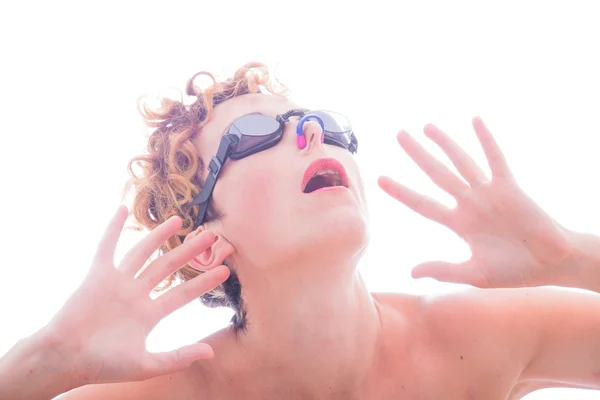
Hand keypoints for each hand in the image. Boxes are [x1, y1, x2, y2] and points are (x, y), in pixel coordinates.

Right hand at [44, 206, 229, 384]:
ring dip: (160, 235)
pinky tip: (123, 209)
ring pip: (143, 252)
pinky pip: (106, 247)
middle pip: (168, 266)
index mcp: (149, 314)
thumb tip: (211, 351)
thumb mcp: (147, 365)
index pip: (183, 293)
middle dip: (190, 251)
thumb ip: (178, 357)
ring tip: (179, 220)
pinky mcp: (97, 275)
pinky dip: (113, 228)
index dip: (204, 282)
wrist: (66, 358)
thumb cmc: (103, 366)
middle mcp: (136, 294)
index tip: (225, 270)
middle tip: (211, 236)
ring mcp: (117, 283)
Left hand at [378, 117, 573, 287]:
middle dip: (418, 155)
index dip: (401, 192)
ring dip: (445, 143)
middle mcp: (469, 204)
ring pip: (462, 162)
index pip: (422, 204)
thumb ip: (443, 270)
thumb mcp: (474, 273)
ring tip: (426, 126)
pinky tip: (474, 120)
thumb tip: (411, 272)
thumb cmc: (514, 271)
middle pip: (436, 174)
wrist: (551, 264)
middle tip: (398, 134)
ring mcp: (488, 193)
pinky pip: (496, 160)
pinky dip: (486, 140)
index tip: (380, 179)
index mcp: (457, 223)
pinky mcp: (510, 187)